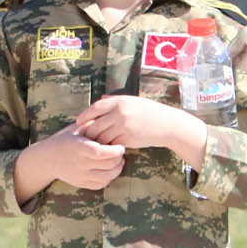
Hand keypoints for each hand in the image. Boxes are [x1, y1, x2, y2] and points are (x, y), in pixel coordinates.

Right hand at [16, 123, 126, 199]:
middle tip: (121, 152)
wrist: (47, 158)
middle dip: (119, 159)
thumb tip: (112, 117)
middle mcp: (79, 163)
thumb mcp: (76, 128)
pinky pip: (100, 184)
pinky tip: (110, 169)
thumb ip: (93, 124)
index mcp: (78, 147)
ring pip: (106, 177)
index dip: (114, 151)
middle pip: (107, 165)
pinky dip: (109, 178)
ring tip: (119, 161)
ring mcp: (80, 175)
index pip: (100, 152)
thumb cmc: (65, 139)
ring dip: (117, 169)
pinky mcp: (80, 183)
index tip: (121, 146)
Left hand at [76, 94, 209, 167]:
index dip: (84, 116)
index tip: (78, 122)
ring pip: (102, 137)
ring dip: (97, 142)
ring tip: (94, 145)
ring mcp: (123, 127)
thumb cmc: (149, 112)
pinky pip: (112, 145)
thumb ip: (115, 100)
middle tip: (84, 138)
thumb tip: (100, 99)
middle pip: (95, 125)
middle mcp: (120, 113)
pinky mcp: (128, 139)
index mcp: (119, 101)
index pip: (94, 108)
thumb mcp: (133, 101)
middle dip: (88, 133)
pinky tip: (108, 148)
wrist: (167, 125)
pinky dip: (108, 147)